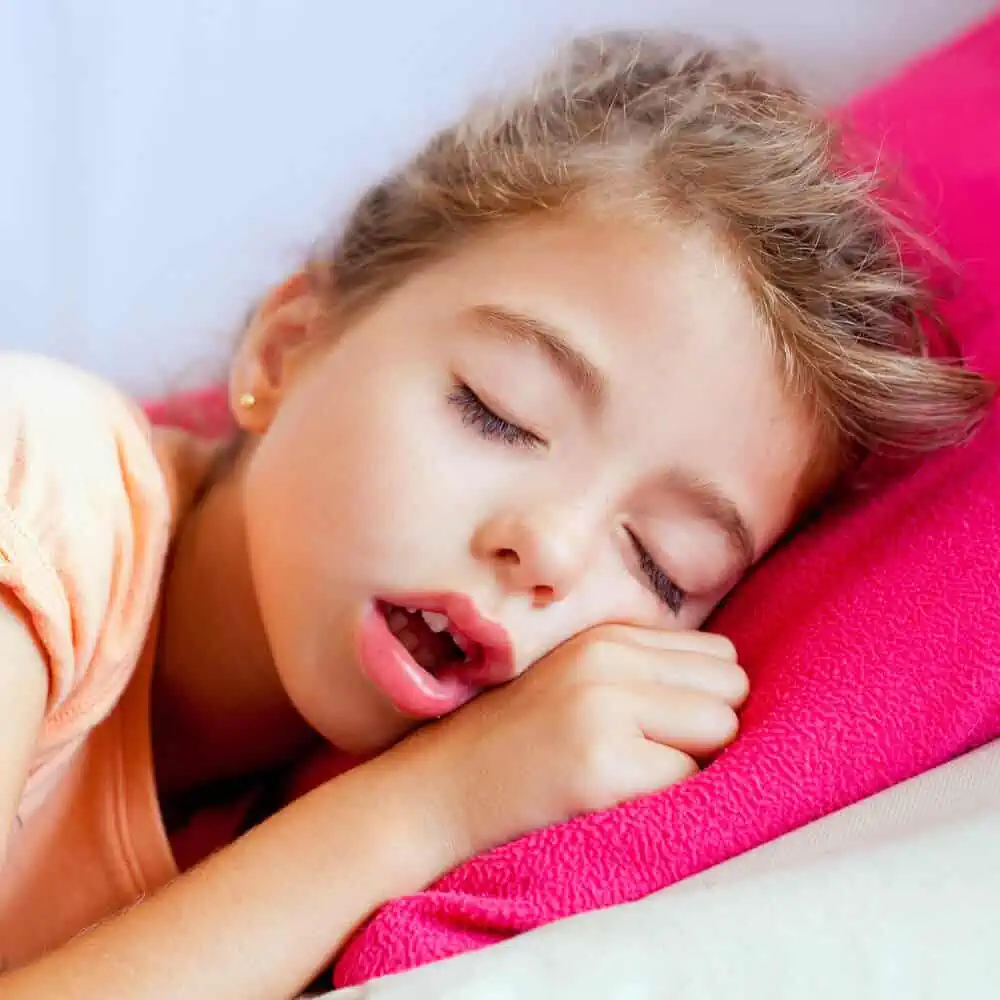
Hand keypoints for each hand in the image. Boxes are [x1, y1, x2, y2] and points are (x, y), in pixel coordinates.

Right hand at [389, 624, 747, 858]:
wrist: (438, 791)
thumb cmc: (518, 743)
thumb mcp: (577, 681)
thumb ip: (644, 671)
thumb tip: (734, 685)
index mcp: (607, 636)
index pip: (718, 656)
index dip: (701, 700)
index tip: (660, 729)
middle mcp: (608, 658)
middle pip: (731, 687)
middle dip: (707, 729)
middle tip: (650, 755)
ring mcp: (603, 706)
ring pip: (721, 729)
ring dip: (692, 762)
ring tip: (632, 773)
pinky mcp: (600, 763)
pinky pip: (688, 779)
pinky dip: (665, 799)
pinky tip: (614, 799)